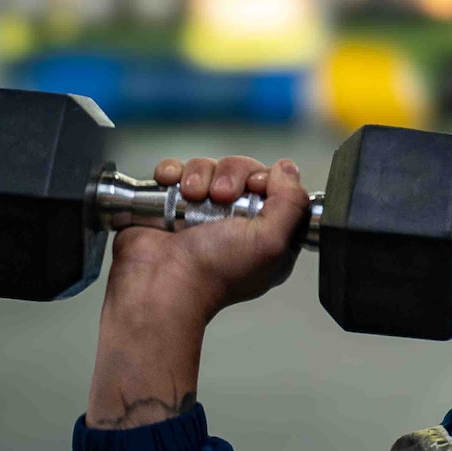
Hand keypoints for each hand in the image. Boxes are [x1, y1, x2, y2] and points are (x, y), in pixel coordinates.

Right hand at [103, 154, 312, 325]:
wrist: (159, 282)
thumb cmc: (213, 272)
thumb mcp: (271, 242)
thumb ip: (292, 203)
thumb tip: (288, 170)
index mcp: (267, 236)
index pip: (281, 188)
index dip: (269, 180)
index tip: (254, 188)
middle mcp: (236, 223)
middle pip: (244, 171)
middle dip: (232, 176)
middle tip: (221, 196)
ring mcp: (202, 212)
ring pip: (210, 168)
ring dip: (200, 175)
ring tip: (191, 197)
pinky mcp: (170, 205)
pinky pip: (176, 171)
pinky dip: (173, 173)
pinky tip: (173, 186)